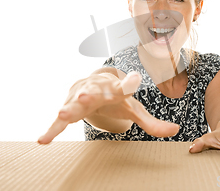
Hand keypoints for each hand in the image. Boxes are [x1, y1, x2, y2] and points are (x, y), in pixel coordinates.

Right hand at [38, 71, 178, 143]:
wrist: (93, 84)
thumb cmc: (116, 98)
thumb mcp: (135, 109)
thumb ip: (153, 122)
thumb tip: (176, 130)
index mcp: (116, 88)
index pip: (124, 85)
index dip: (128, 82)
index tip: (134, 78)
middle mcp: (97, 89)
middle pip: (94, 92)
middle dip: (90, 94)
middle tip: (86, 95)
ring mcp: (80, 97)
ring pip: (74, 103)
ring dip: (69, 108)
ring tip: (63, 114)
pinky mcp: (68, 108)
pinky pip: (59, 121)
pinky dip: (52, 130)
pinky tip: (42, 140)